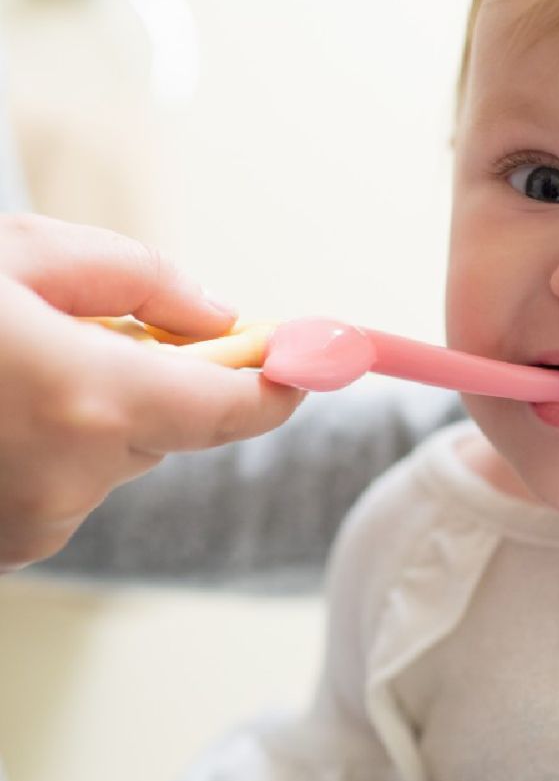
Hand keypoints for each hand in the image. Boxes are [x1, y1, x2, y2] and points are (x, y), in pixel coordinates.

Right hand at [0, 213, 304, 569]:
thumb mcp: (25, 253)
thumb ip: (145, 281)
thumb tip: (221, 315)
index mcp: (87, 403)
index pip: (232, 412)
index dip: (278, 386)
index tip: (308, 363)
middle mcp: (68, 483)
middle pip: (171, 431)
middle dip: (159, 380)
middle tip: (106, 330)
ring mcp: (28, 527)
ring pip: (116, 458)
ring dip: (97, 411)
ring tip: (17, 367)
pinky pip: (66, 485)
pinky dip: (54, 445)